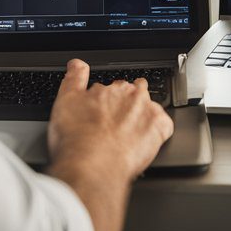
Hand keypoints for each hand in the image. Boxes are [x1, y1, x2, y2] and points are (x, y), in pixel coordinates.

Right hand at [47, 59, 174, 180]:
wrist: (93, 166)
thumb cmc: (78, 139)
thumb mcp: (65, 101)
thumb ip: (74, 78)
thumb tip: (77, 64)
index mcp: (112, 88)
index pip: (115, 88)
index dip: (108, 101)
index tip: (104, 112)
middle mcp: (132, 95)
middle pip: (135, 95)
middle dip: (127, 106)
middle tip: (115, 125)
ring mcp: (148, 111)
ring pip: (150, 108)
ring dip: (142, 117)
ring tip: (130, 134)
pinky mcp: (159, 129)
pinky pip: (164, 125)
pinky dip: (157, 131)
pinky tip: (145, 141)